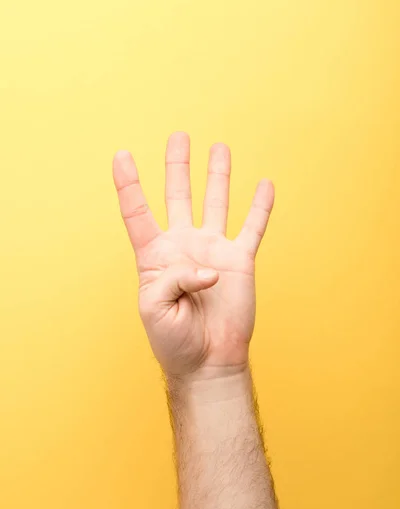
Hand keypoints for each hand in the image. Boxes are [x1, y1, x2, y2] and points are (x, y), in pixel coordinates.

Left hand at [112, 132, 273, 378]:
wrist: (207, 361)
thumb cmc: (174, 340)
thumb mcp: (154, 309)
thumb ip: (173, 279)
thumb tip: (208, 268)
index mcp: (155, 256)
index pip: (138, 212)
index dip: (129, 184)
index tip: (121, 155)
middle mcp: (184, 246)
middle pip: (179, 195)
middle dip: (177, 165)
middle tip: (178, 137)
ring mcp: (213, 250)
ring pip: (216, 202)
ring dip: (216, 175)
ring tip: (218, 148)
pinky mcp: (240, 261)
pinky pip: (252, 228)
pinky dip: (260, 207)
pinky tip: (264, 185)